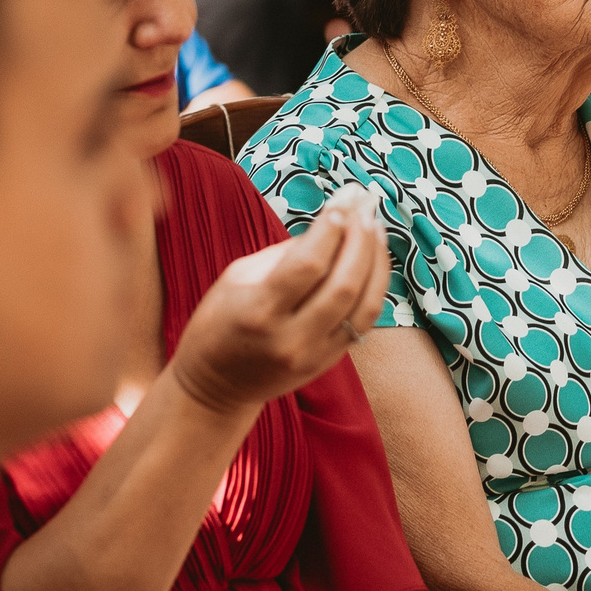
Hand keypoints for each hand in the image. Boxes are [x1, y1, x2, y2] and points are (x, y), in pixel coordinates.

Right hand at [168, 186, 390, 416]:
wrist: (215, 388)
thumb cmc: (218, 323)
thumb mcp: (235, 279)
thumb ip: (283, 255)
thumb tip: (330, 227)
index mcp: (259, 311)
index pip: (307, 265)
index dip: (330, 230)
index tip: (341, 203)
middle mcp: (290, 338)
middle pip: (343, 284)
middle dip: (360, 240)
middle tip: (365, 208)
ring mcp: (314, 355)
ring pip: (364, 305)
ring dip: (376, 262)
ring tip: (376, 229)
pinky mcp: (328, 363)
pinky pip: (364, 322)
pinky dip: (376, 288)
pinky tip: (375, 262)